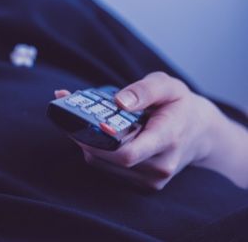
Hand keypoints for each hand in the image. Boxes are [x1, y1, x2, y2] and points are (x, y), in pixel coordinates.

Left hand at [56, 72, 235, 189]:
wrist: (200, 133)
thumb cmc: (179, 106)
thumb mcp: (168, 86)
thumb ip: (144, 89)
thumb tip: (119, 101)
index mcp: (168, 139)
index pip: (128, 154)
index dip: (100, 143)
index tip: (84, 124)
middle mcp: (161, 165)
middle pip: (109, 159)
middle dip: (86, 137)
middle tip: (72, 114)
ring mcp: (152, 180)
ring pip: (103, 165)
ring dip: (88, 144)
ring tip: (85, 122)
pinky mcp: (143, 185)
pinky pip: (108, 170)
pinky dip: (97, 152)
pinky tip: (98, 136)